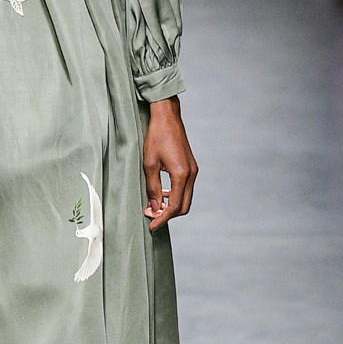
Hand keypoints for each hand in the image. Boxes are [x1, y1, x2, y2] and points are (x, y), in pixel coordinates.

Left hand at [142, 96, 197, 231]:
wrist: (167, 117)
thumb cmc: (156, 137)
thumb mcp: (149, 164)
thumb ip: (152, 189)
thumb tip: (154, 209)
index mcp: (181, 175)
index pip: (174, 207)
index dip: (162, 219)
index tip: (151, 226)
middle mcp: (191, 174)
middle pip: (184, 207)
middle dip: (168, 215)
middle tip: (151, 217)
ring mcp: (193, 171)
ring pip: (186, 198)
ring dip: (172, 206)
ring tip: (154, 206)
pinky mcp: (191, 167)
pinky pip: (186, 189)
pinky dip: (175, 196)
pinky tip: (162, 194)